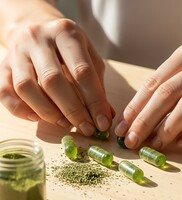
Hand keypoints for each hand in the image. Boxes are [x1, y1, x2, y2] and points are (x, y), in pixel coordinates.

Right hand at [0, 18, 113, 135]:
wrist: (35, 26)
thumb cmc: (68, 47)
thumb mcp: (89, 57)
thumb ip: (97, 85)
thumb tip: (106, 115)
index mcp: (66, 33)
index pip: (82, 72)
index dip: (94, 101)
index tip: (102, 123)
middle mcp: (38, 38)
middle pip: (53, 80)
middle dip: (72, 111)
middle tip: (86, 128)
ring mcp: (17, 52)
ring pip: (26, 88)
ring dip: (48, 113)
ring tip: (65, 124)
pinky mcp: (3, 65)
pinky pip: (5, 92)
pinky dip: (21, 110)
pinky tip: (38, 117)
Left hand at [115, 36, 181, 148]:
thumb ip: (170, 91)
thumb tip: (137, 120)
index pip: (154, 82)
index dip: (135, 107)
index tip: (122, 127)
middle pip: (168, 93)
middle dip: (145, 120)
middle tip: (131, 141)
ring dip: (168, 129)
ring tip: (154, 145)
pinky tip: (181, 144)